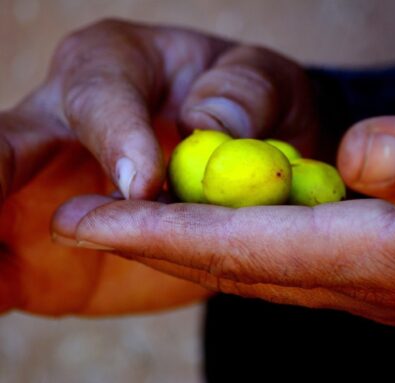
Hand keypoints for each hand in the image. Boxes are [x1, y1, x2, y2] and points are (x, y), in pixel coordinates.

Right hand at [0, 19, 316, 314]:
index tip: (142, 186)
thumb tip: (205, 126)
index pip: (98, 98)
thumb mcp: (263, 81)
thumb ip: (243, 93)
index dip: (116, 139)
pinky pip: (14, 269)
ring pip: (0, 208)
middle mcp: (63, 124)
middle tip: (0, 211)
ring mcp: (50, 189)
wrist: (242, 162)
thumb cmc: (249, 107)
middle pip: (5, 148)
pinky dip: (3, 285)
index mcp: (112, 68)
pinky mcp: (58, 245)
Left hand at [54, 116, 394, 341]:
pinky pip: (269, 261)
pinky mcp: (353, 271)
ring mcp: (342, 281)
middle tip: (77, 218)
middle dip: (144, 241)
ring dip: (176, 244)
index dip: (158, 230)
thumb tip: (362, 148)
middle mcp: (339, 279)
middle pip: (221, 262)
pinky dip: (224, 245)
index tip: (88, 216)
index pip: (237, 246)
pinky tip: (206, 227)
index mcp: (364, 257)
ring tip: (124, 221)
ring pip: (239, 264)